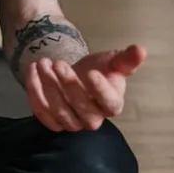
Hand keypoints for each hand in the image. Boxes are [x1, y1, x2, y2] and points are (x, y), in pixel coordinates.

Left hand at [26, 44, 146, 131]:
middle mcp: (94, 119)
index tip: (90, 72)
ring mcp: (72, 123)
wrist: (77, 77)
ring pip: (60, 112)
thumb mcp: (112, 61)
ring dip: (48, 87)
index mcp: (112, 104)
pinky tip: (32, 70)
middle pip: (82, 109)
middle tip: (57, 63)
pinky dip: (35, 92)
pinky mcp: (53, 122)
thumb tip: (141, 49)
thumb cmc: (98, 70)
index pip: (109, 103)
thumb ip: (126, 59)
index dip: (100, 90)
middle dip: (68, 85)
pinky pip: (42, 113)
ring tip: (42, 63)